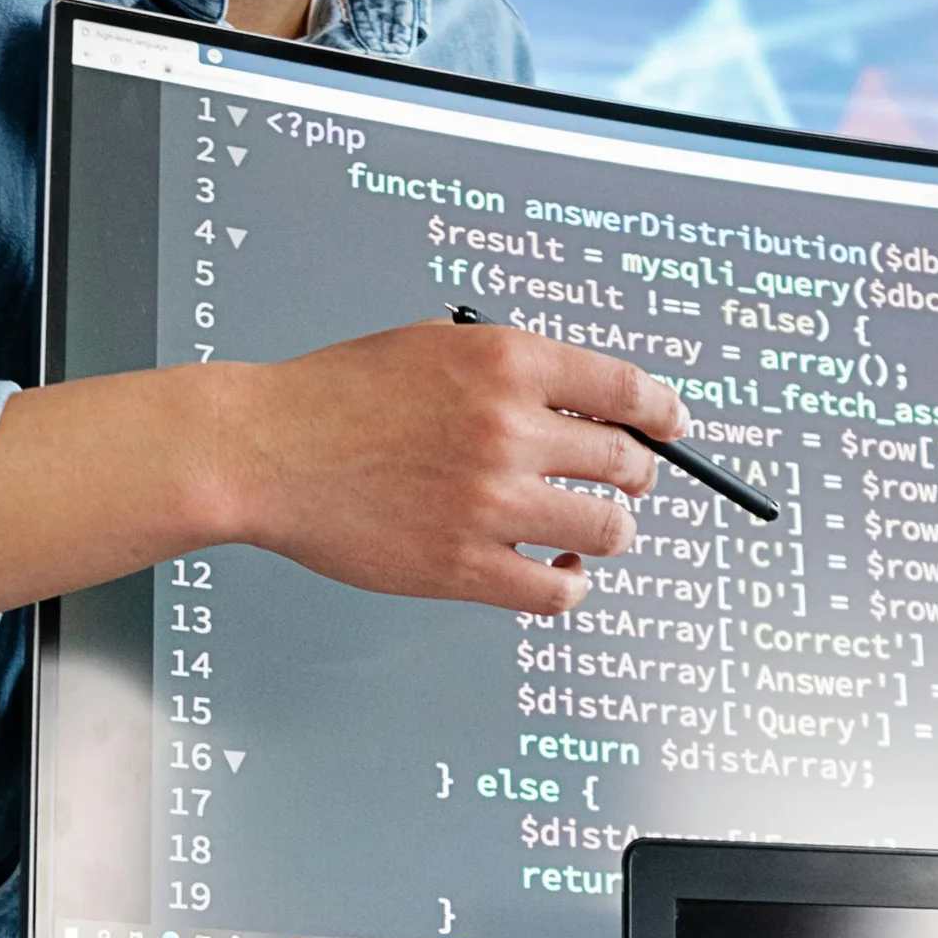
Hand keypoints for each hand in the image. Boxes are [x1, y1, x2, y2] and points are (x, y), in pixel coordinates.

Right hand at [0, 317, 682, 633]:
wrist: (265, 449)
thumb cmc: (338, 397)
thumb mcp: (435, 347)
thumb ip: (510, 371)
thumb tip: (582, 402)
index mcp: (507, 362)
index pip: (626, 389)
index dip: (662, 412)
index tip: (671, 426)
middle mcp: (510, 428)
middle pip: (626, 463)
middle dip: (634, 475)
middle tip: (624, 483)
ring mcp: (491, 501)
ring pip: (608, 529)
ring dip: (609, 531)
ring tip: (590, 530)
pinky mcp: (465, 566)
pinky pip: (558, 591)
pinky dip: (569, 584)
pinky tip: (554, 570)